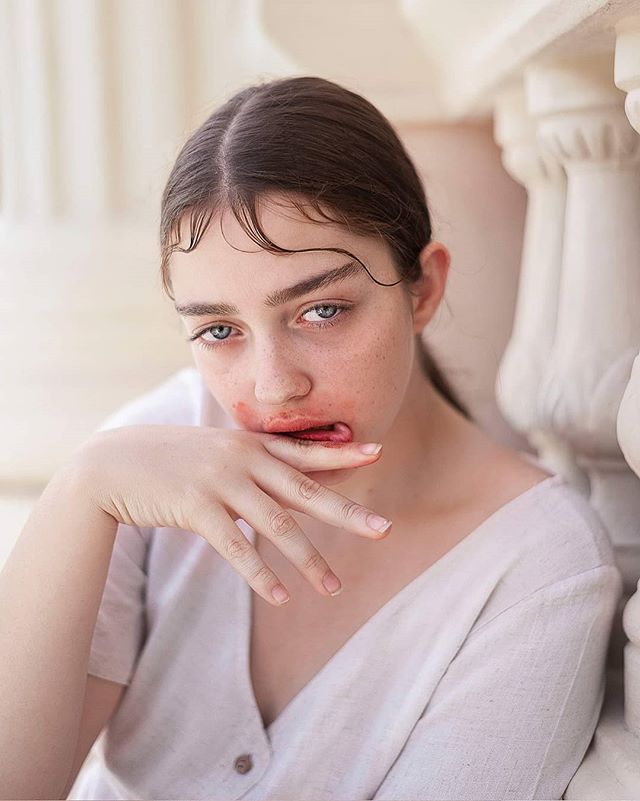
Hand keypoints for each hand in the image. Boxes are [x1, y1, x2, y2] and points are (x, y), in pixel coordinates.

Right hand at [77, 425, 390, 605]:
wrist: (113, 463)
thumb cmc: (171, 459)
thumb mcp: (216, 452)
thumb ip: (255, 466)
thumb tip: (295, 487)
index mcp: (250, 444)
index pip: (304, 451)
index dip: (340, 453)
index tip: (377, 453)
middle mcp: (242, 460)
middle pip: (305, 490)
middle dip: (346, 513)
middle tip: (384, 530)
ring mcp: (221, 483)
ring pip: (277, 526)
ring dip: (309, 560)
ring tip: (333, 589)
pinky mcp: (196, 509)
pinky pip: (236, 547)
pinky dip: (261, 574)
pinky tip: (282, 596)